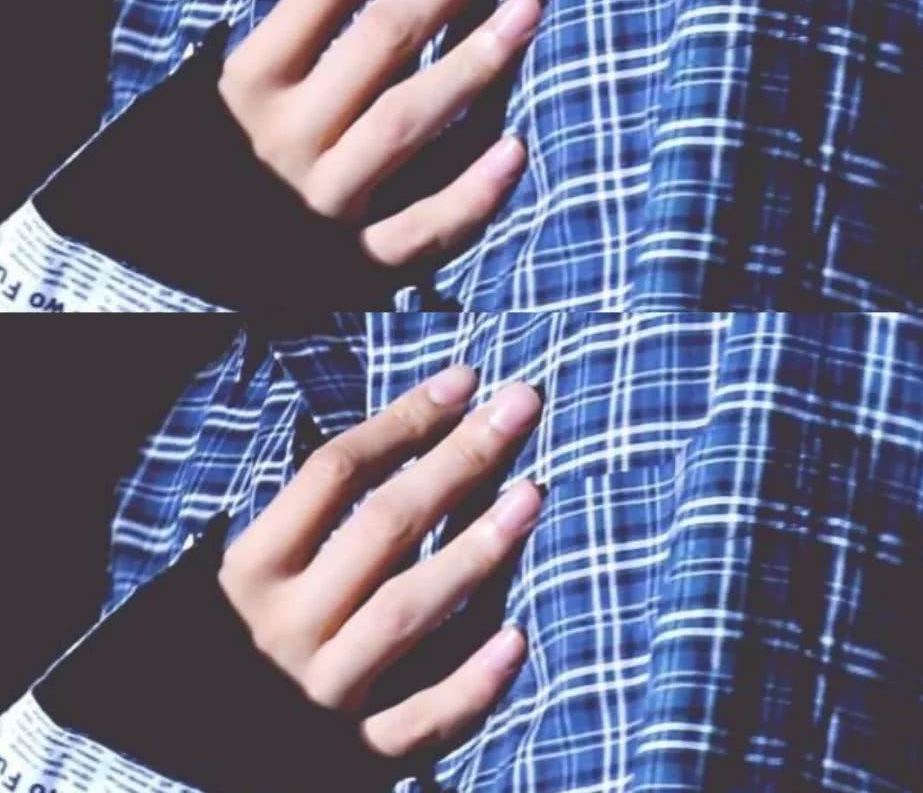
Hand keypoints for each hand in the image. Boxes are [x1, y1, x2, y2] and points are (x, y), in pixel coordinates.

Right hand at [217, 0, 541, 268]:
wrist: (172, 268)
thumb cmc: (219, 156)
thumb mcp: (233, 85)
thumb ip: (302, 35)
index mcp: (251, 79)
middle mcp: (286, 134)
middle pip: (385, 35)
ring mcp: (321, 200)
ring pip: (406, 120)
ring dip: (475, 59)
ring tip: (532, 5)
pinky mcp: (351, 264)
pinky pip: (419, 230)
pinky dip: (469, 194)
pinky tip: (517, 149)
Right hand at [218, 366, 541, 763]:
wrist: (176, 763)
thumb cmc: (228, 640)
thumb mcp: (242, 572)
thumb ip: (307, 519)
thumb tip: (402, 435)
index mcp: (252, 569)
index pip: (337, 472)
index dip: (405, 419)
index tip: (464, 380)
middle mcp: (285, 626)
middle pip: (386, 525)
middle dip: (460, 457)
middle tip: (522, 406)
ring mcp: (320, 694)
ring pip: (407, 611)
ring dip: (475, 551)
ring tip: (533, 495)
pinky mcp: (350, 758)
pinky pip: (420, 722)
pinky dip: (470, 686)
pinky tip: (516, 638)